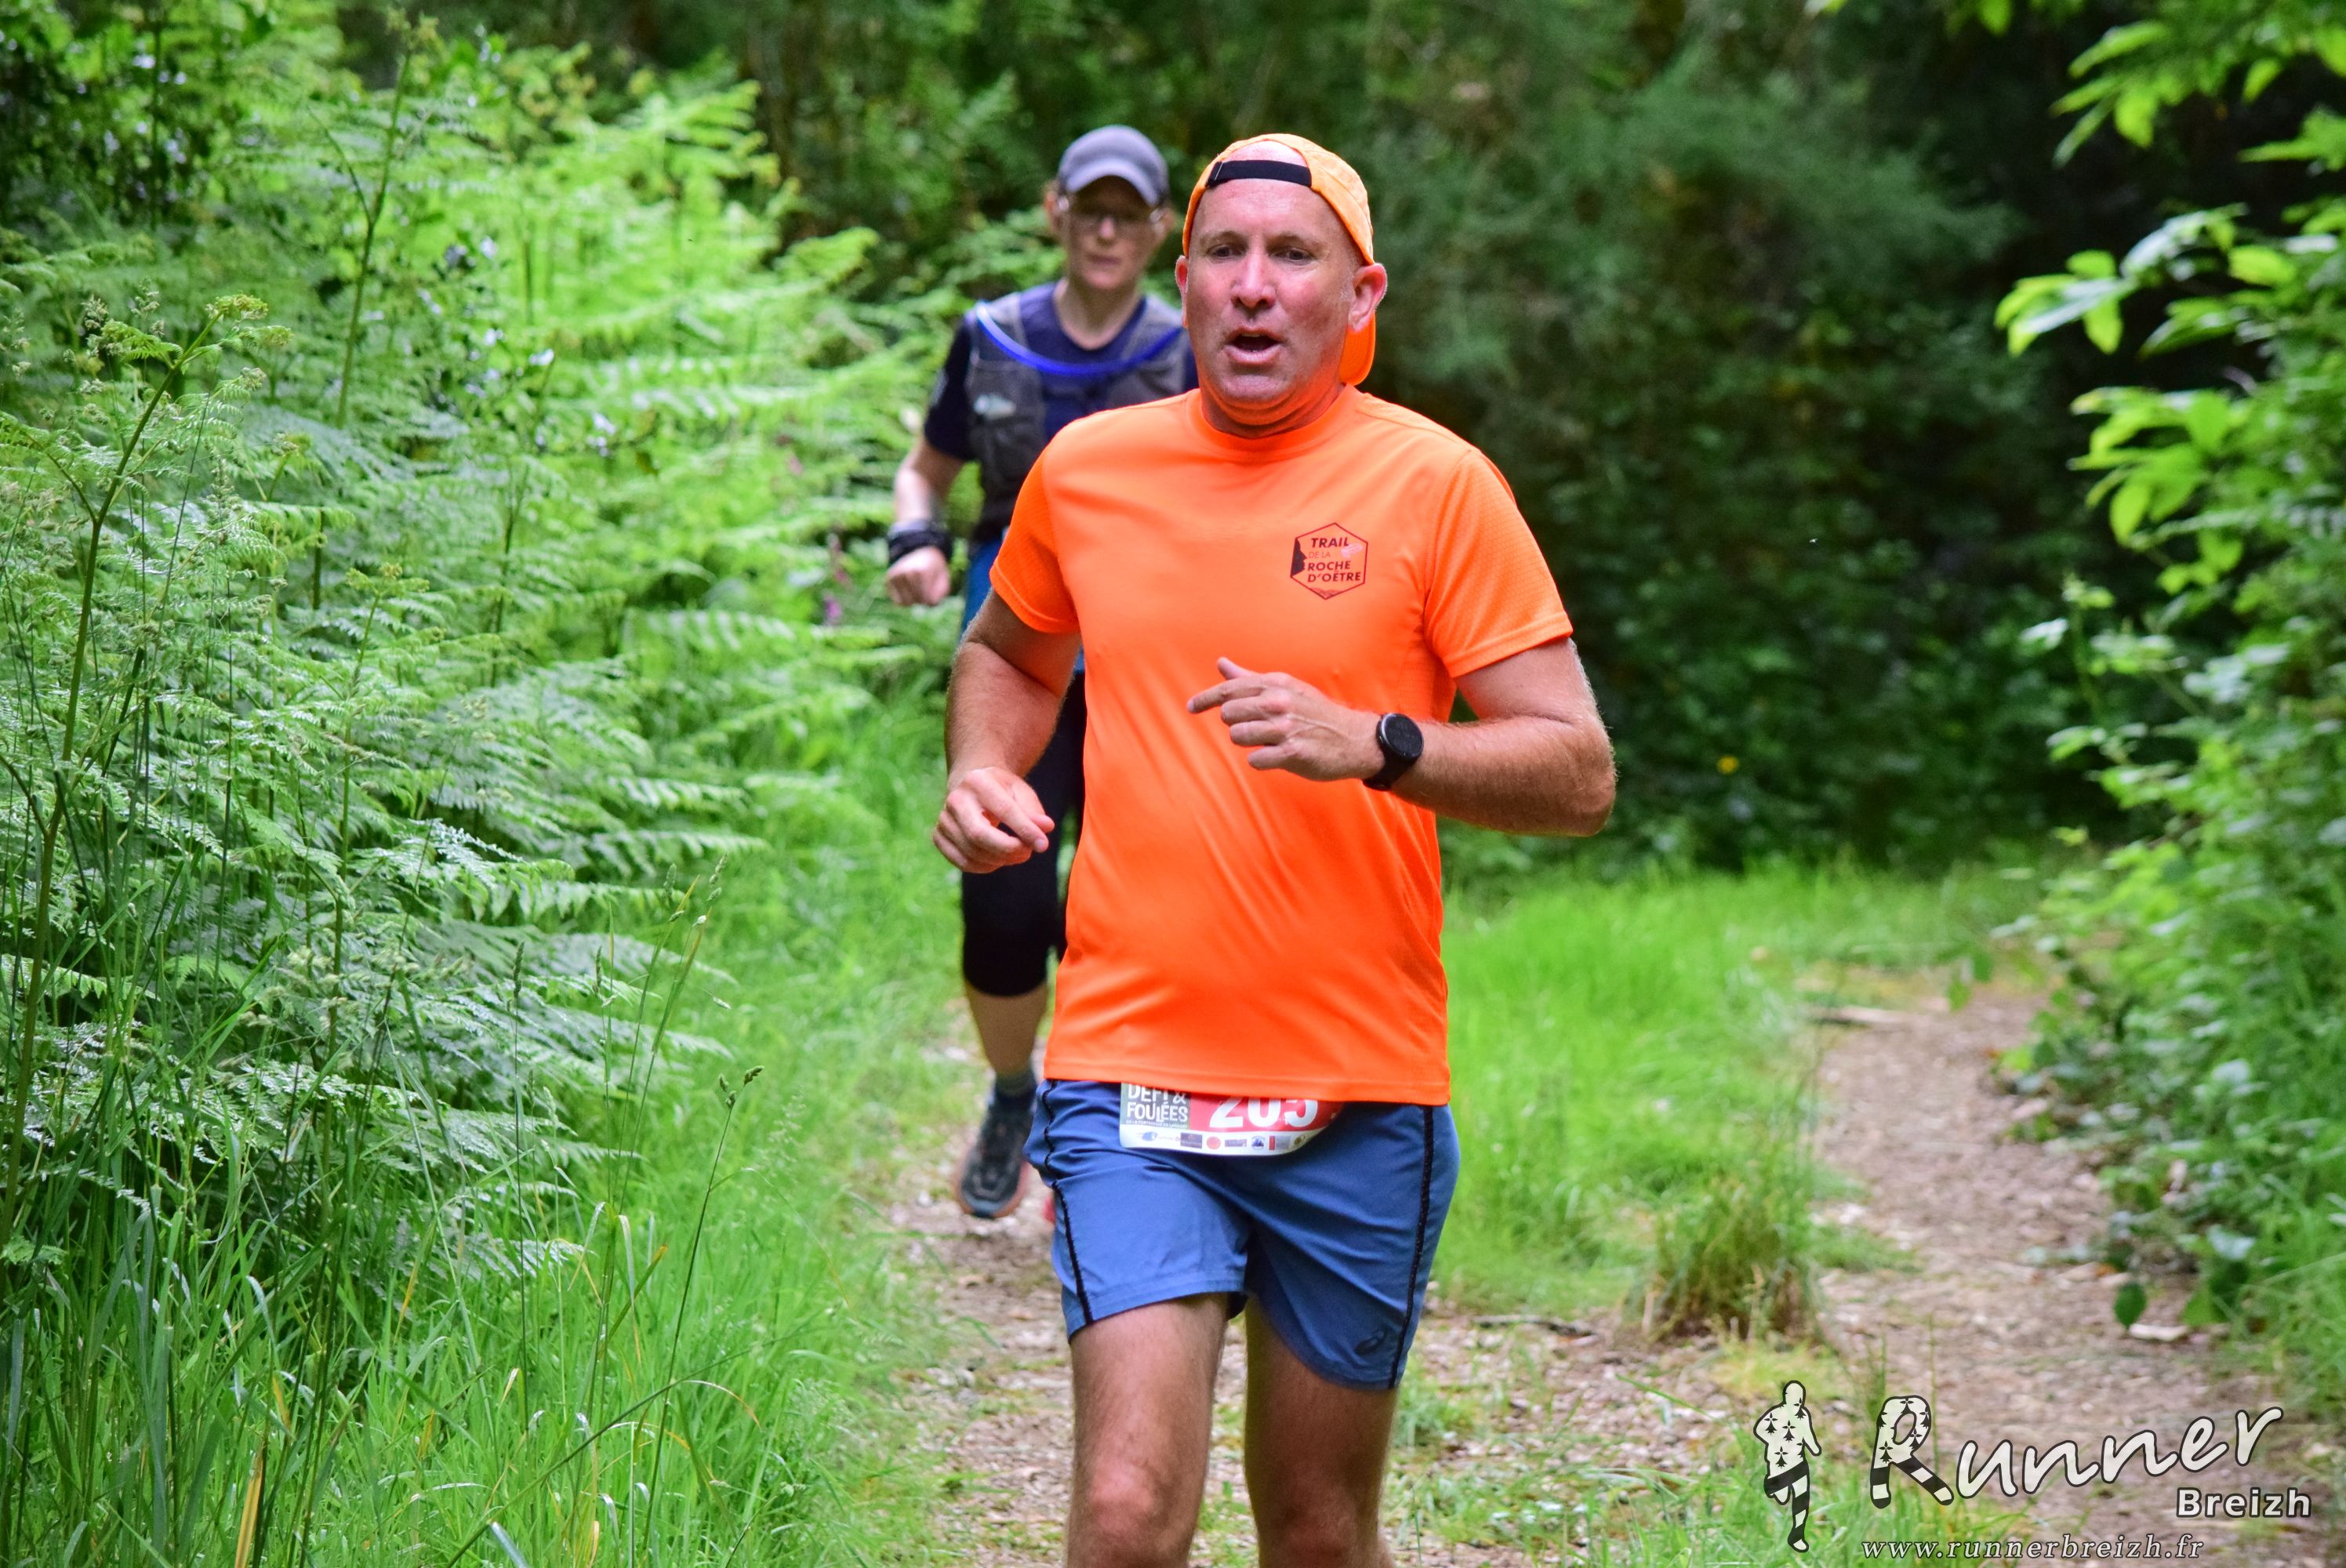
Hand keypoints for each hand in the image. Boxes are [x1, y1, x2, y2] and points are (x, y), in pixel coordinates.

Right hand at [885, 545, 950, 606]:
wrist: (920, 553)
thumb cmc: (934, 570)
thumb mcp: (943, 580)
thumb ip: (940, 594)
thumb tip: (928, 603)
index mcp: (921, 572)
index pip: (928, 601)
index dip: (933, 599)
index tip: (933, 591)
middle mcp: (906, 573)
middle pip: (917, 601)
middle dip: (923, 600)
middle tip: (925, 589)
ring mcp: (896, 576)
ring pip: (906, 604)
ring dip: (913, 600)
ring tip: (917, 589)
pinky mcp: (888, 580)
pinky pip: (898, 602)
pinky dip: (904, 600)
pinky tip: (908, 590)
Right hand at [934, 765, 1053, 872]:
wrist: (971, 786)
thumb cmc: (1002, 791)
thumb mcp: (1021, 792)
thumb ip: (1033, 811)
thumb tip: (1045, 828)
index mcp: (978, 782)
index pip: (1004, 810)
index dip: (1025, 830)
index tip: (1043, 845)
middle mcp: (955, 799)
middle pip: (979, 835)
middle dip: (1008, 849)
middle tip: (1027, 853)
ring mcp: (944, 819)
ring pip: (971, 852)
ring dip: (1000, 860)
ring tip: (1017, 853)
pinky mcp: (939, 836)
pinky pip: (962, 862)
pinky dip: (984, 866)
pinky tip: (998, 859)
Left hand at [1186, 658, 1381, 780]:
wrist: (1354, 738)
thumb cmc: (1315, 712)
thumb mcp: (1285, 687)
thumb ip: (1250, 679)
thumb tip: (1221, 663)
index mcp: (1276, 684)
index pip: (1229, 689)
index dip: (1206, 699)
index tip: (1191, 707)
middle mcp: (1279, 702)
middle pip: (1229, 715)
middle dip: (1237, 724)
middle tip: (1257, 727)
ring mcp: (1286, 728)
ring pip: (1238, 737)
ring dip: (1249, 743)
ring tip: (1268, 740)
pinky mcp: (1292, 754)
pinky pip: (1255, 760)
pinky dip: (1261, 760)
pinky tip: (1277, 755)